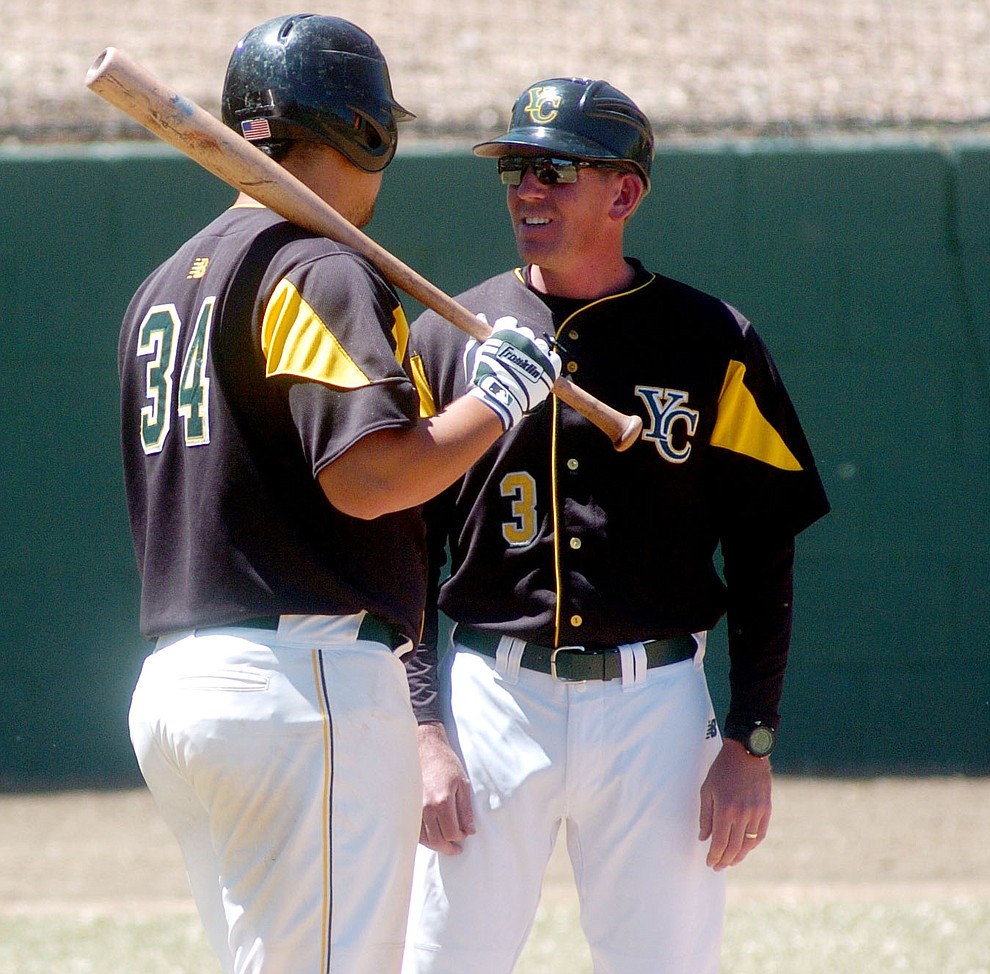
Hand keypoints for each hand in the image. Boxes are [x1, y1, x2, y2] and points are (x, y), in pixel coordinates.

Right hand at [416, 722, 475, 854]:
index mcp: (442, 802)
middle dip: (449, 847)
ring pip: (424, 839)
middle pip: (437, 840)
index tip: (465, 834)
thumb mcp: (463, 784)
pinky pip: (414, 831)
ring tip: (446, 844)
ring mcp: (414, 808)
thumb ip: (466, 810)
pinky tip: (432, 836)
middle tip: (457, 848)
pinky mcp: (407, 807)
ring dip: (436, 845)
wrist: (425, 749)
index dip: (461, 837)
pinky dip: (424, 838)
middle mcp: (425, 808)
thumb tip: (470, 831)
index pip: (452, 833)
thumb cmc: (446, 764)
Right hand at [463, 315, 561, 430]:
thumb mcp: (473, 352)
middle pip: (526, 334)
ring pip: (541, 345)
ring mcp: (538, 351)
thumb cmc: (481, 376)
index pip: (510, 323)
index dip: (507, 333)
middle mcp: (525, 337)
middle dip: (521, 343)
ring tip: (527, 368)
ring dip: (535, 353)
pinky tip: (541, 370)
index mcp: (506, 331)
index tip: (504, 343)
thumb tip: (481, 316)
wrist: (497, 398)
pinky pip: (555, 358)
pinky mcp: (550, 366)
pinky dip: (549, 363)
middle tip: (514, 359)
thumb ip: (478, 334)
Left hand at [699, 738, 771, 869]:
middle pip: (734, 848)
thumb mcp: (707, 790)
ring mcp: (756, 813)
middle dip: (724, 860)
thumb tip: (703, 838)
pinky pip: (759, 834)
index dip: (714, 856)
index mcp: (724, 810)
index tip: (710, 863)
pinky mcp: (766, 810)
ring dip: (738, 856)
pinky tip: (745, 849)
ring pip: (748, 844)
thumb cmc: (722, 770)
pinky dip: (752, 845)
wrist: (747, 754)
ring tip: (730, 861)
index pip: (719, 843)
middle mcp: (742, 814)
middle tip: (718, 866)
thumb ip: (705, 816)